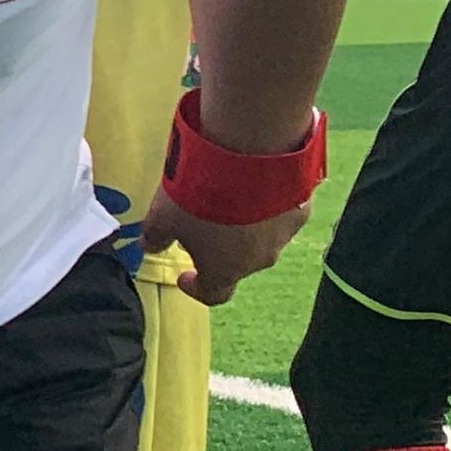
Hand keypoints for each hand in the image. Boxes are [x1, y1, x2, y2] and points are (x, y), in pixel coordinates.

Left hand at [137, 190, 307, 305]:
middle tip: (199, 222)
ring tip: (227, 197)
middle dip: (218, 248)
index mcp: (225, 270)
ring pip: (261, 237)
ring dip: (244, 226)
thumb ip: (155, 236)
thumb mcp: (162, 217)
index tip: (184, 276)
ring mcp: (285, 235)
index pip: (213, 293)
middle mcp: (260, 260)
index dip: (196, 287)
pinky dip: (265, 205)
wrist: (248, 157)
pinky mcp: (301, 207)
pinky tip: (252, 183)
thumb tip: (149, 246)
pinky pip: (280, 212)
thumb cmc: (199, 196)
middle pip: (237, 262)